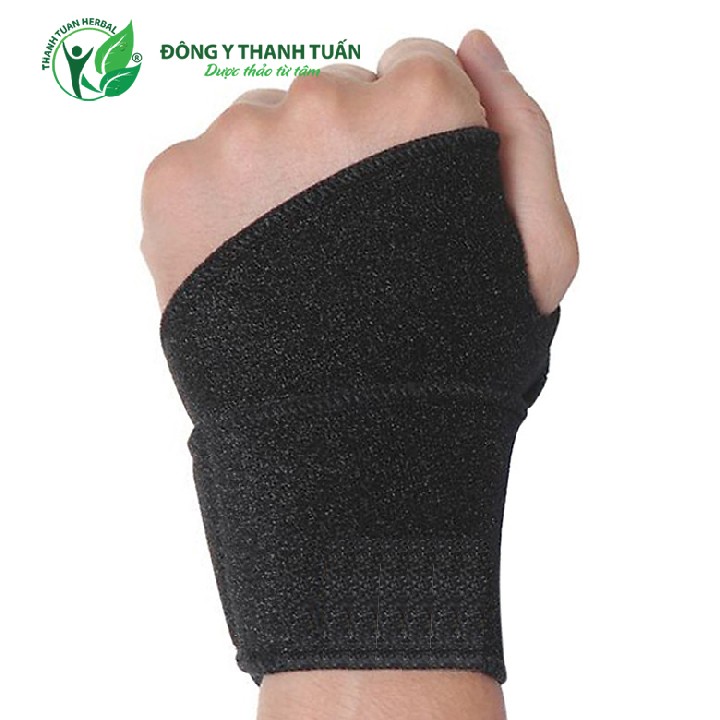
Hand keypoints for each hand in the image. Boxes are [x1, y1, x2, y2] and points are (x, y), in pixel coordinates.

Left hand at [141, 30, 577, 317]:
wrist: (343, 449)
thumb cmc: (449, 359)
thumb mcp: (534, 262)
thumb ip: (524, 135)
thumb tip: (473, 43)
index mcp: (421, 112)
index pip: (415, 70)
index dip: (415, 141)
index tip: (405, 202)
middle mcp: (324, 106)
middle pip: (335, 96)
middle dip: (346, 156)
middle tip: (351, 252)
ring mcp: (237, 142)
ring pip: (264, 125)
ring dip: (281, 179)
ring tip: (300, 273)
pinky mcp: (172, 182)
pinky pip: (205, 162)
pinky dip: (225, 208)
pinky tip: (254, 273)